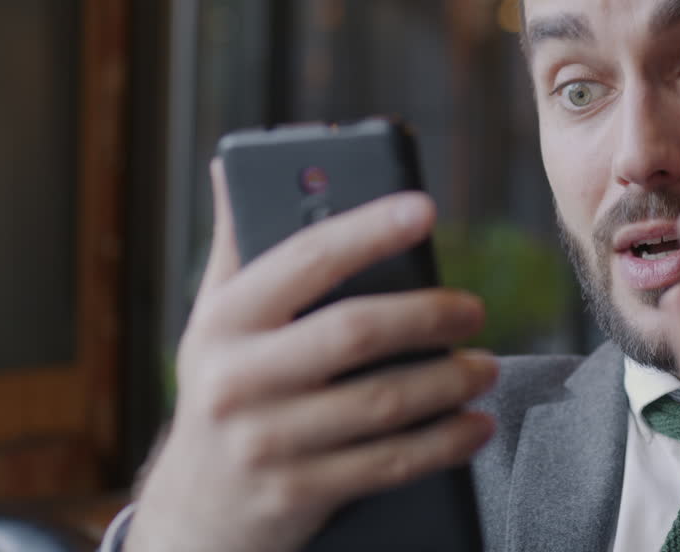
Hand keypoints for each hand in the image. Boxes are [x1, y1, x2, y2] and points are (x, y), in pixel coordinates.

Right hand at [124, 160, 496, 551]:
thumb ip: (237, 247)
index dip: (368, 229)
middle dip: (428, 315)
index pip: (305, 260)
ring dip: (449, 381)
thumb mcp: (215, 323)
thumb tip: (233, 164)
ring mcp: (265, 442)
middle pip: (355, 332)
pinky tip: (475, 426)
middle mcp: (237, 379)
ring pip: (382, 402)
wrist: (193, 518)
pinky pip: (389, 464)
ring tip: (485, 367)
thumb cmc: (225, 394)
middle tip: (474, 309)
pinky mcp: (296, 495)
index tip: (425, 208)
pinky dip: (444, 443)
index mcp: (225, 320)